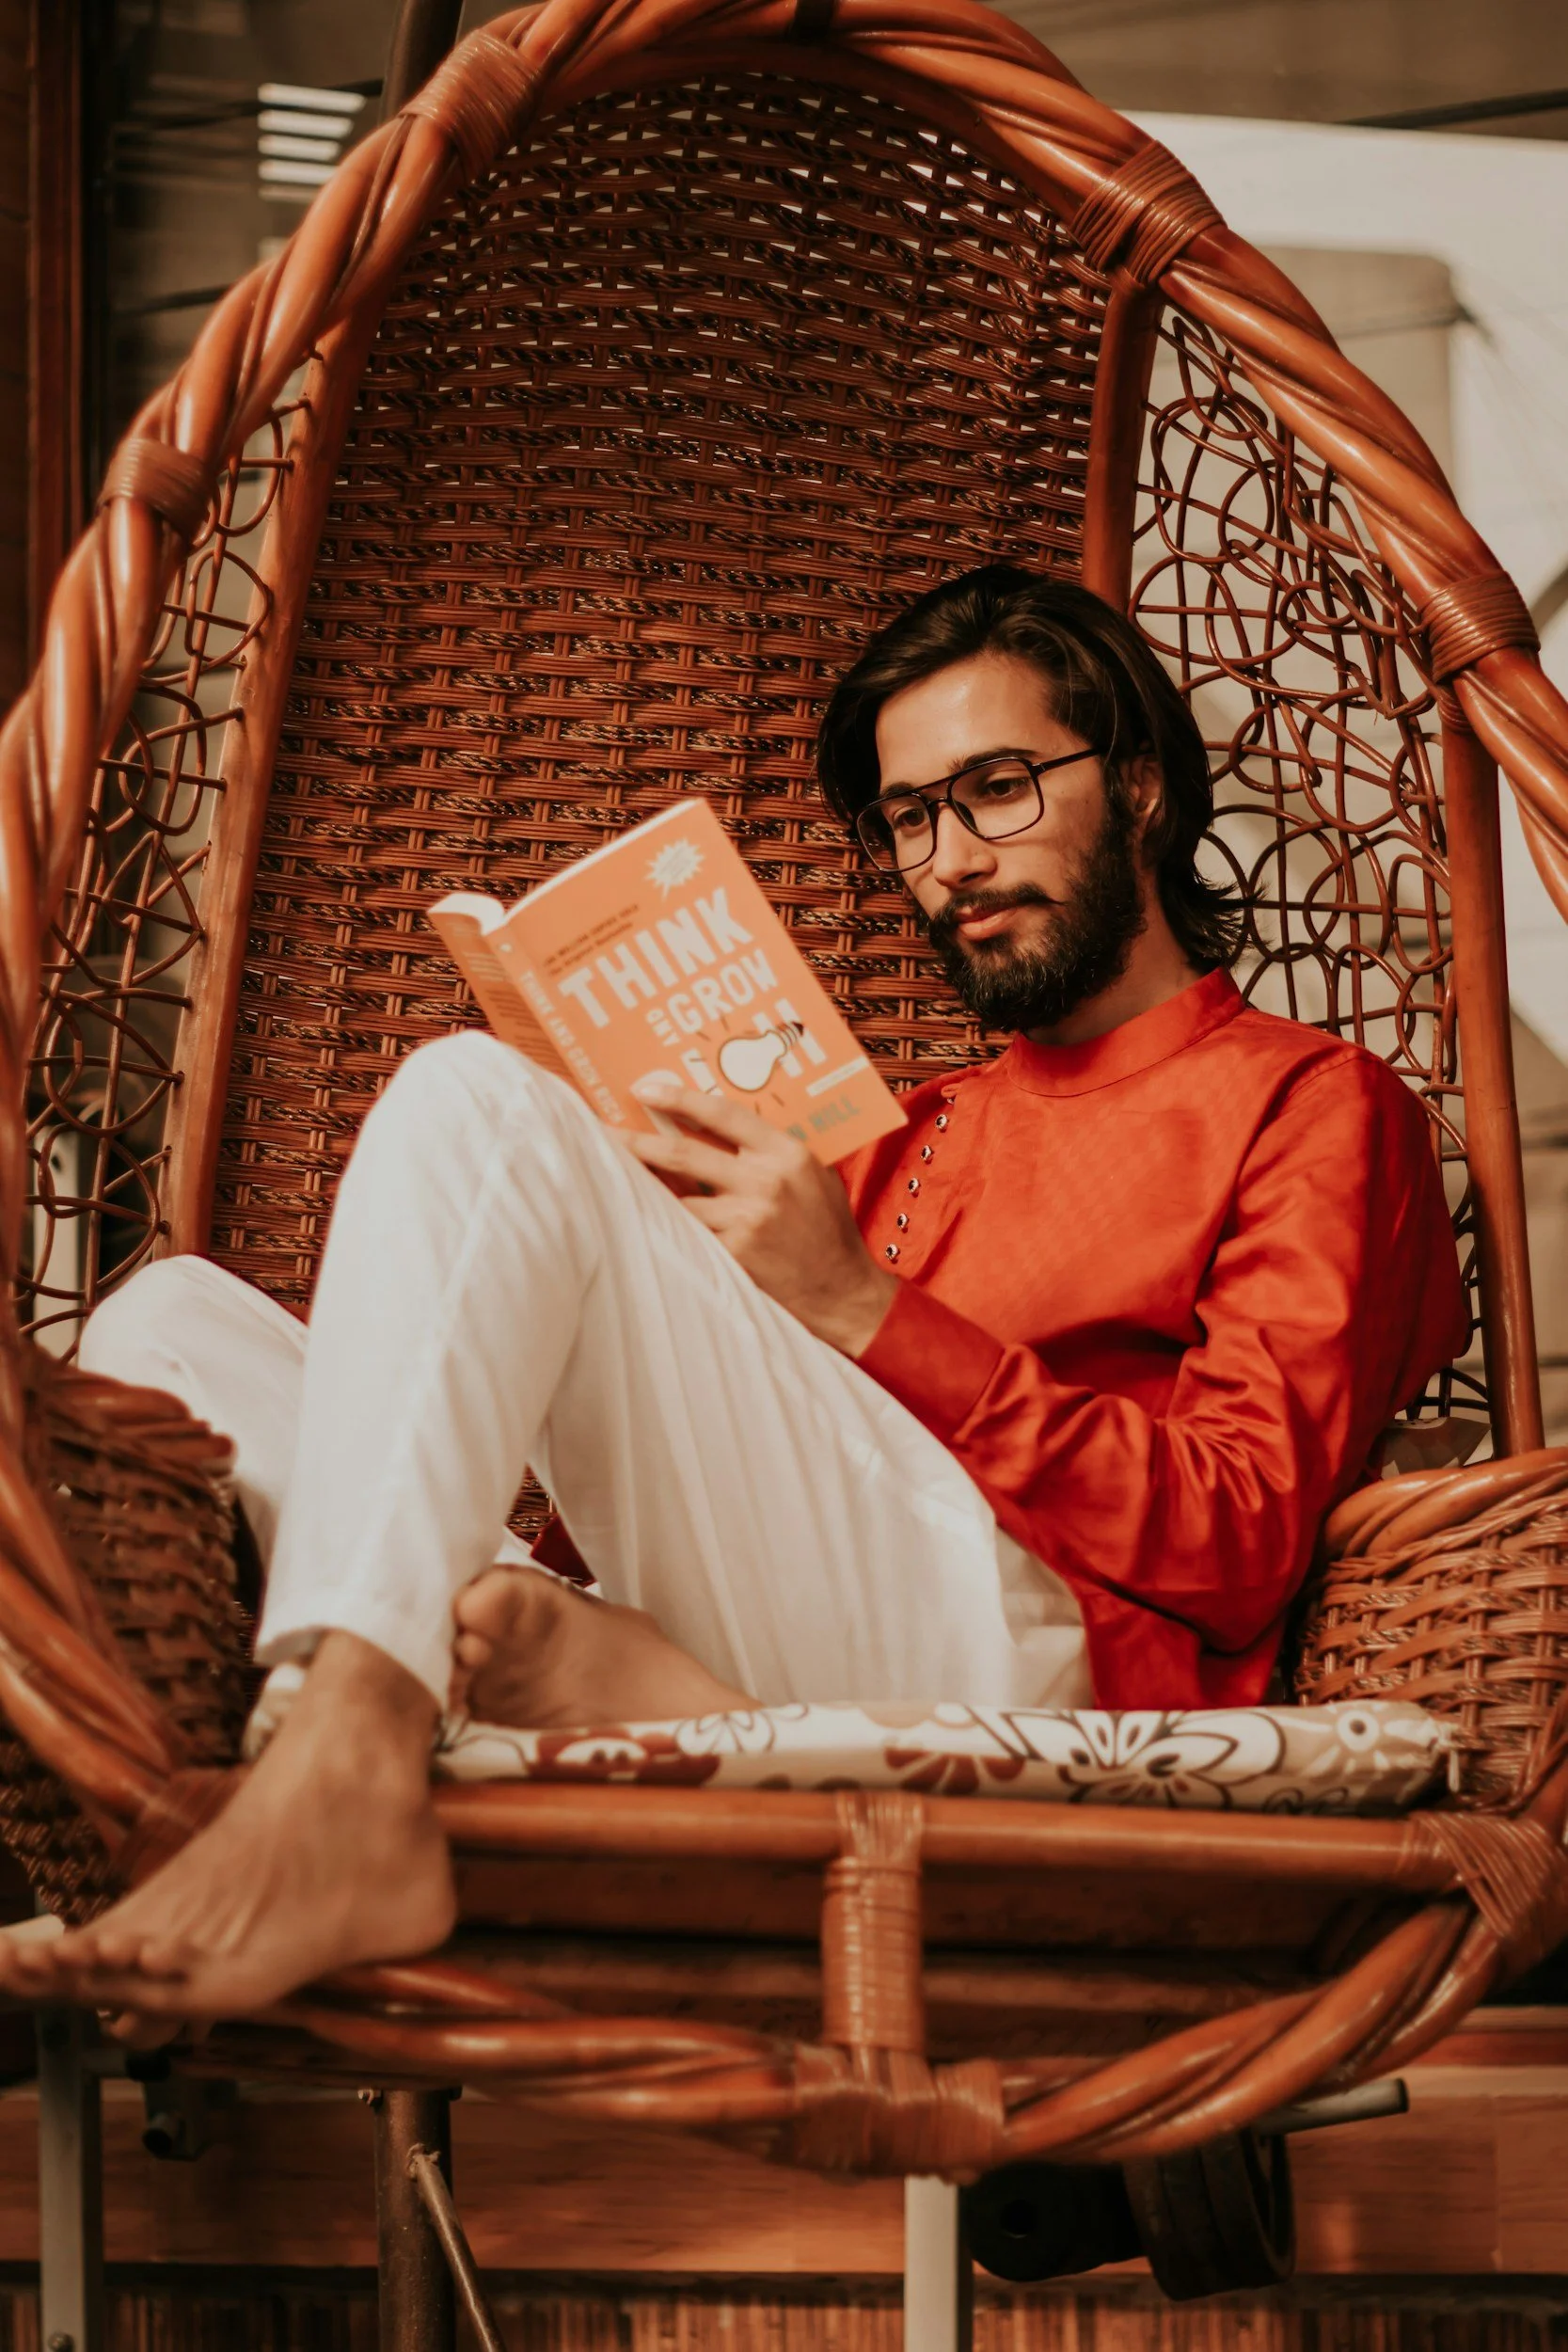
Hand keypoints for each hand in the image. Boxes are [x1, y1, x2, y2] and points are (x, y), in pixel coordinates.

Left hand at [624, 1082, 898, 1355]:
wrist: (840, 1290)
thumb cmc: (826, 1228)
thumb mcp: (812, 1174)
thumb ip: (771, 1151)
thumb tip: (719, 1126)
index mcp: (786, 1153)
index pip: (721, 1114)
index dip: (678, 1098)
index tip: (645, 1089)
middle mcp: (765, 1181)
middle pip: (683, 1153)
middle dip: (637, 1142)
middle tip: (604, 1133)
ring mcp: (746, 1219)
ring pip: (677, 1197)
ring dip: (644, 1187)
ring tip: (615, 1178)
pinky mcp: (734, 1253)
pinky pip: (688, 1231)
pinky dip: (665, 1223)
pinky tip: (643, 1217)